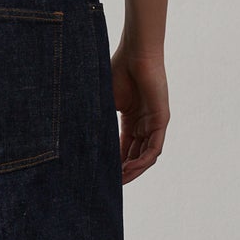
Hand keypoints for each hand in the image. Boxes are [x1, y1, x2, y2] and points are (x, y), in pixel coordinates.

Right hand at [110, 41, 168, 183]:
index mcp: (132, 119)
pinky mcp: (161, 120)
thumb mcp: (105, 103)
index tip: (103, 175)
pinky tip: (129, 169)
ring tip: (120, 181)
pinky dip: (142, 161)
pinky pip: (154, 148)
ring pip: (146, 156)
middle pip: (136, 155)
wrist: (135, 54)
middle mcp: (145, 123)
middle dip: (124, 171)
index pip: (124, 147)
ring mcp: (154, 122)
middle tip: (111, 184)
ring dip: (134, 170)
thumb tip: (78, 138)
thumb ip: (99, 120)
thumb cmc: (119, 71)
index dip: (115, 163)